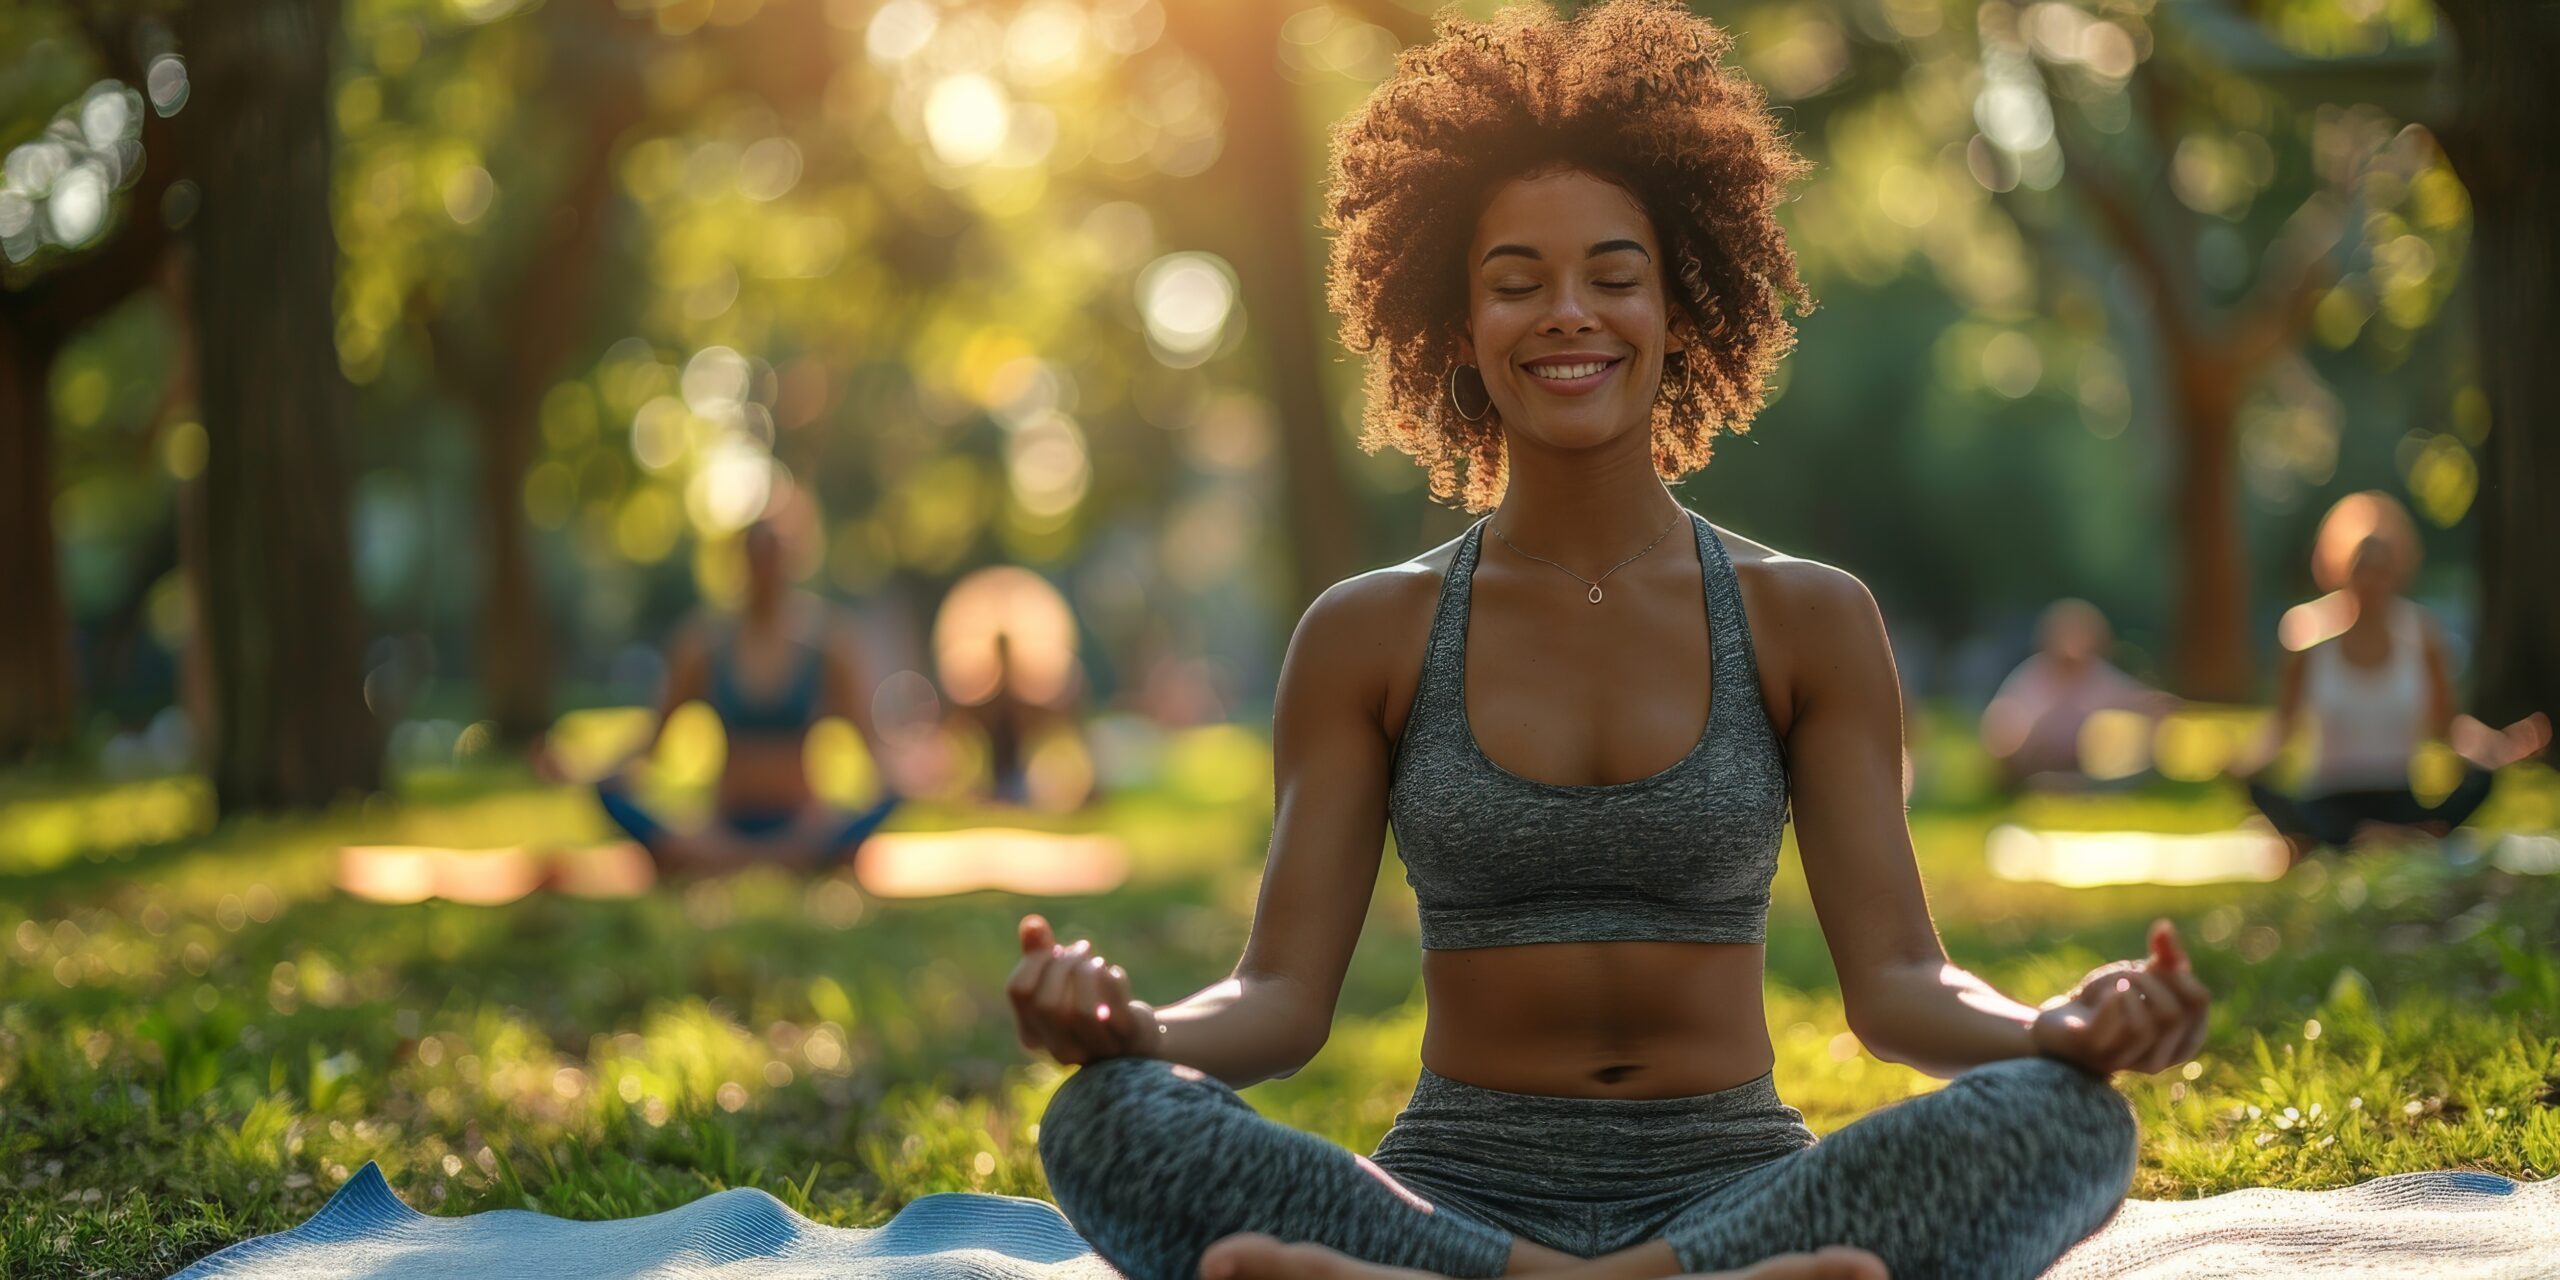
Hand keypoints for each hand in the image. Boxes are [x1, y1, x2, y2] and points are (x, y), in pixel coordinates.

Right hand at [1006, 915, 1158, 1064]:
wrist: (1135, 1038)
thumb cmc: (1088, 1004)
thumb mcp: (1059, 979)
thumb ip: (1039, 953)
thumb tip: (1031, 923)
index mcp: (1033, 1034)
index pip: (1018, 991)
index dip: (1035, 959)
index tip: (1055, 948)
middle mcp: (1059, 1048)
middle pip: (1045, 1003)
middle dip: (1063, 965)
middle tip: (1082, 948)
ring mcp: (1092, 1047)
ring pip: (1080, 1011)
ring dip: (1088, 973)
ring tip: (1097, 961)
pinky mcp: (1125, 1038)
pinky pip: (1113, 1007)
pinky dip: (1113, 979)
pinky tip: (1114, 973)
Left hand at [2031, 919, 2210, 1075]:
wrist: (2058, 1024)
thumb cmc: (2107, 1002)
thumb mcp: (2140, 978)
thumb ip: (2162, 957)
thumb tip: (2164, 926)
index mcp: (2181, 1041)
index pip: (2199, 1003)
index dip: (2179, 974)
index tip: (2157, 963)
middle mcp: (2160, 1059)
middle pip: (2175, 1012)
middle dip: (2152, 980)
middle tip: (2132, 971)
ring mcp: (2128, 1060)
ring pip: (2147, 1023)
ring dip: (2132, 987)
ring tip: (2119, 978)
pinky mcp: (2095, 1052)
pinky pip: (2116, 1029)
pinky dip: (2116, 999)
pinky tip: (2109, 991)